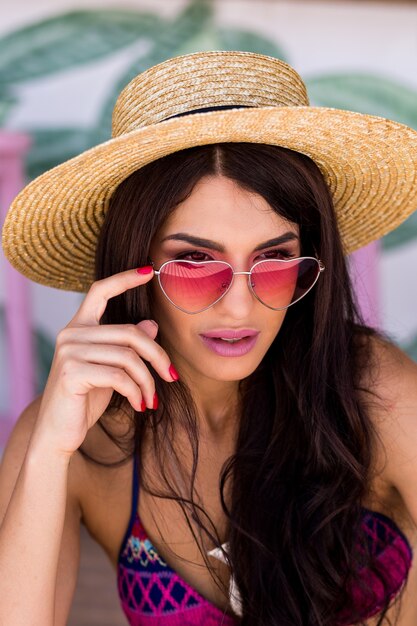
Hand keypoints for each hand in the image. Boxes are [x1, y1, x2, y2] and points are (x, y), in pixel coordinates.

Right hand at [32, 267, 176, 456]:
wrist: (58, 434)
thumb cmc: (85, 400)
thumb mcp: (111, 370)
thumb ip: (126, 346)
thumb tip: (151, 324)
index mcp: (79, 328)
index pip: (100, 291)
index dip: (125, 279)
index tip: (150, 271)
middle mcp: (71, 334)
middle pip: (131, 333)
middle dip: (158, 357)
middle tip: (172, 377)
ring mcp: (69, 352)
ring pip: (129, 357)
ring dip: (148, 382)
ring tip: (150, 400)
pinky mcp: (72, 372)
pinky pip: (119, 376)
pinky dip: (136, 392)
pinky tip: (139, 406)